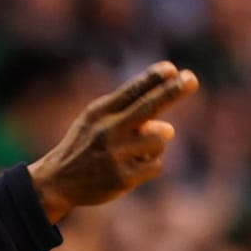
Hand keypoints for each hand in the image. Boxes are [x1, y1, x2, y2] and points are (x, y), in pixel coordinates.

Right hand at [26, 61, 198, 221]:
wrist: (58, 181)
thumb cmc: (84, 144)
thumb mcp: (94, 119)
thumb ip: (126, 113)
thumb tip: (169, 128)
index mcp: (101, 112)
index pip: (131, 91)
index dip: (152, 79)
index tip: (171, 69)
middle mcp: (107, 131)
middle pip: (148, 108)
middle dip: (172, 92)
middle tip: (192, 79)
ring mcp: (115, 156)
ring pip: (160, 140)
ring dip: (156, 143)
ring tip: (136, 150)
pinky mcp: (123, 179)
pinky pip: (156, 165)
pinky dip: (150, 164)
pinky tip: (131, 167)